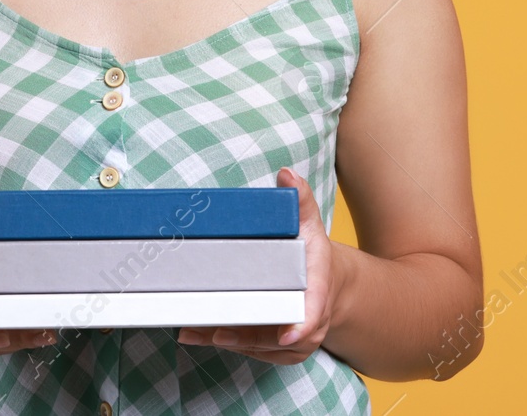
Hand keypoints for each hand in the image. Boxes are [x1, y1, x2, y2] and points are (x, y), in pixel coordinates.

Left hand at [177, 167, 333, 364]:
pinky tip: (200, 335)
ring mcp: (296, 341)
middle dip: (245, 336)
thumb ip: (301, 200)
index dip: (301, 325)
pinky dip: (228, 344)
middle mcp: (311, 323)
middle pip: (277, 336)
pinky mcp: (280, 350)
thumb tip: (286, 174)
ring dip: (228, 341)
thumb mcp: (311, 225)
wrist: (332, 286)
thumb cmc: (313, 255)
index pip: (312, 311)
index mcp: (318, 290)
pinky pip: (254, 352)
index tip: (287, 335)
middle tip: (212, 329)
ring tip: (194, 331)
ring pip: (260, 348)